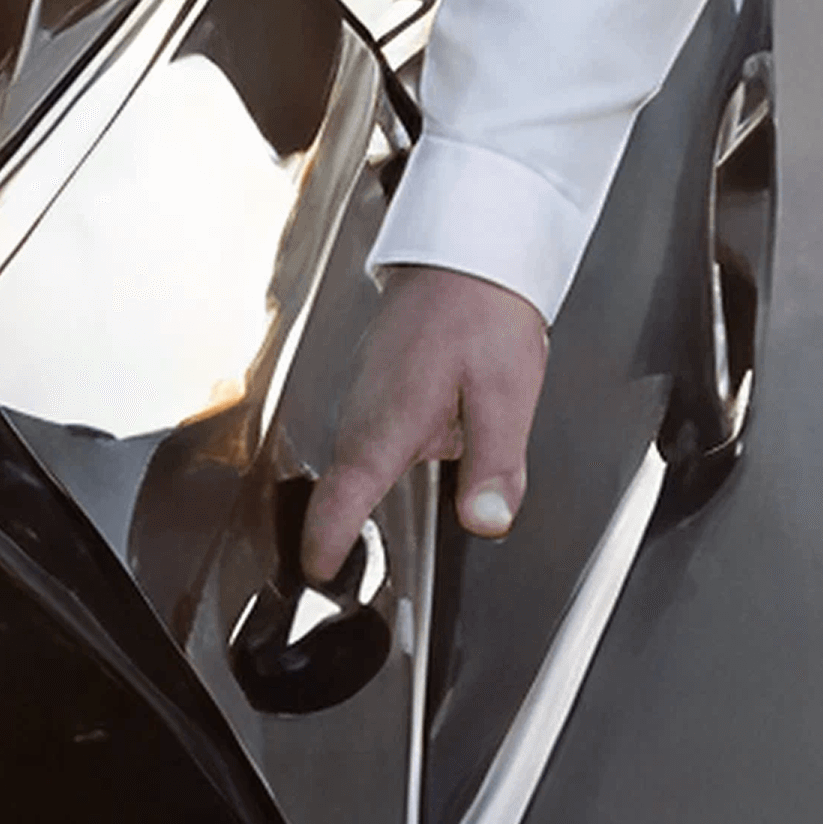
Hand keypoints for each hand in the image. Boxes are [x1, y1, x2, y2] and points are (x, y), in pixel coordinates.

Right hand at [304, 265, 549, 581]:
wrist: (465, 249)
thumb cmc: (479, 311)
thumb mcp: (504, 395)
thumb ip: (493, 467)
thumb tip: (484, 522)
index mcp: (389, 424)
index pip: (343, 499)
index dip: (326, 543)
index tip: (318, 574)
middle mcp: (364, 413)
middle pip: (344, 486)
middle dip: (339, 529)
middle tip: (336, 570)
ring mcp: (365, 396)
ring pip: (361, 460)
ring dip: (363, 493)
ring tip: (371, 518)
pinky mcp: (377, 383)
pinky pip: (372, 433)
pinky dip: (383, 458)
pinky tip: (420, 450)